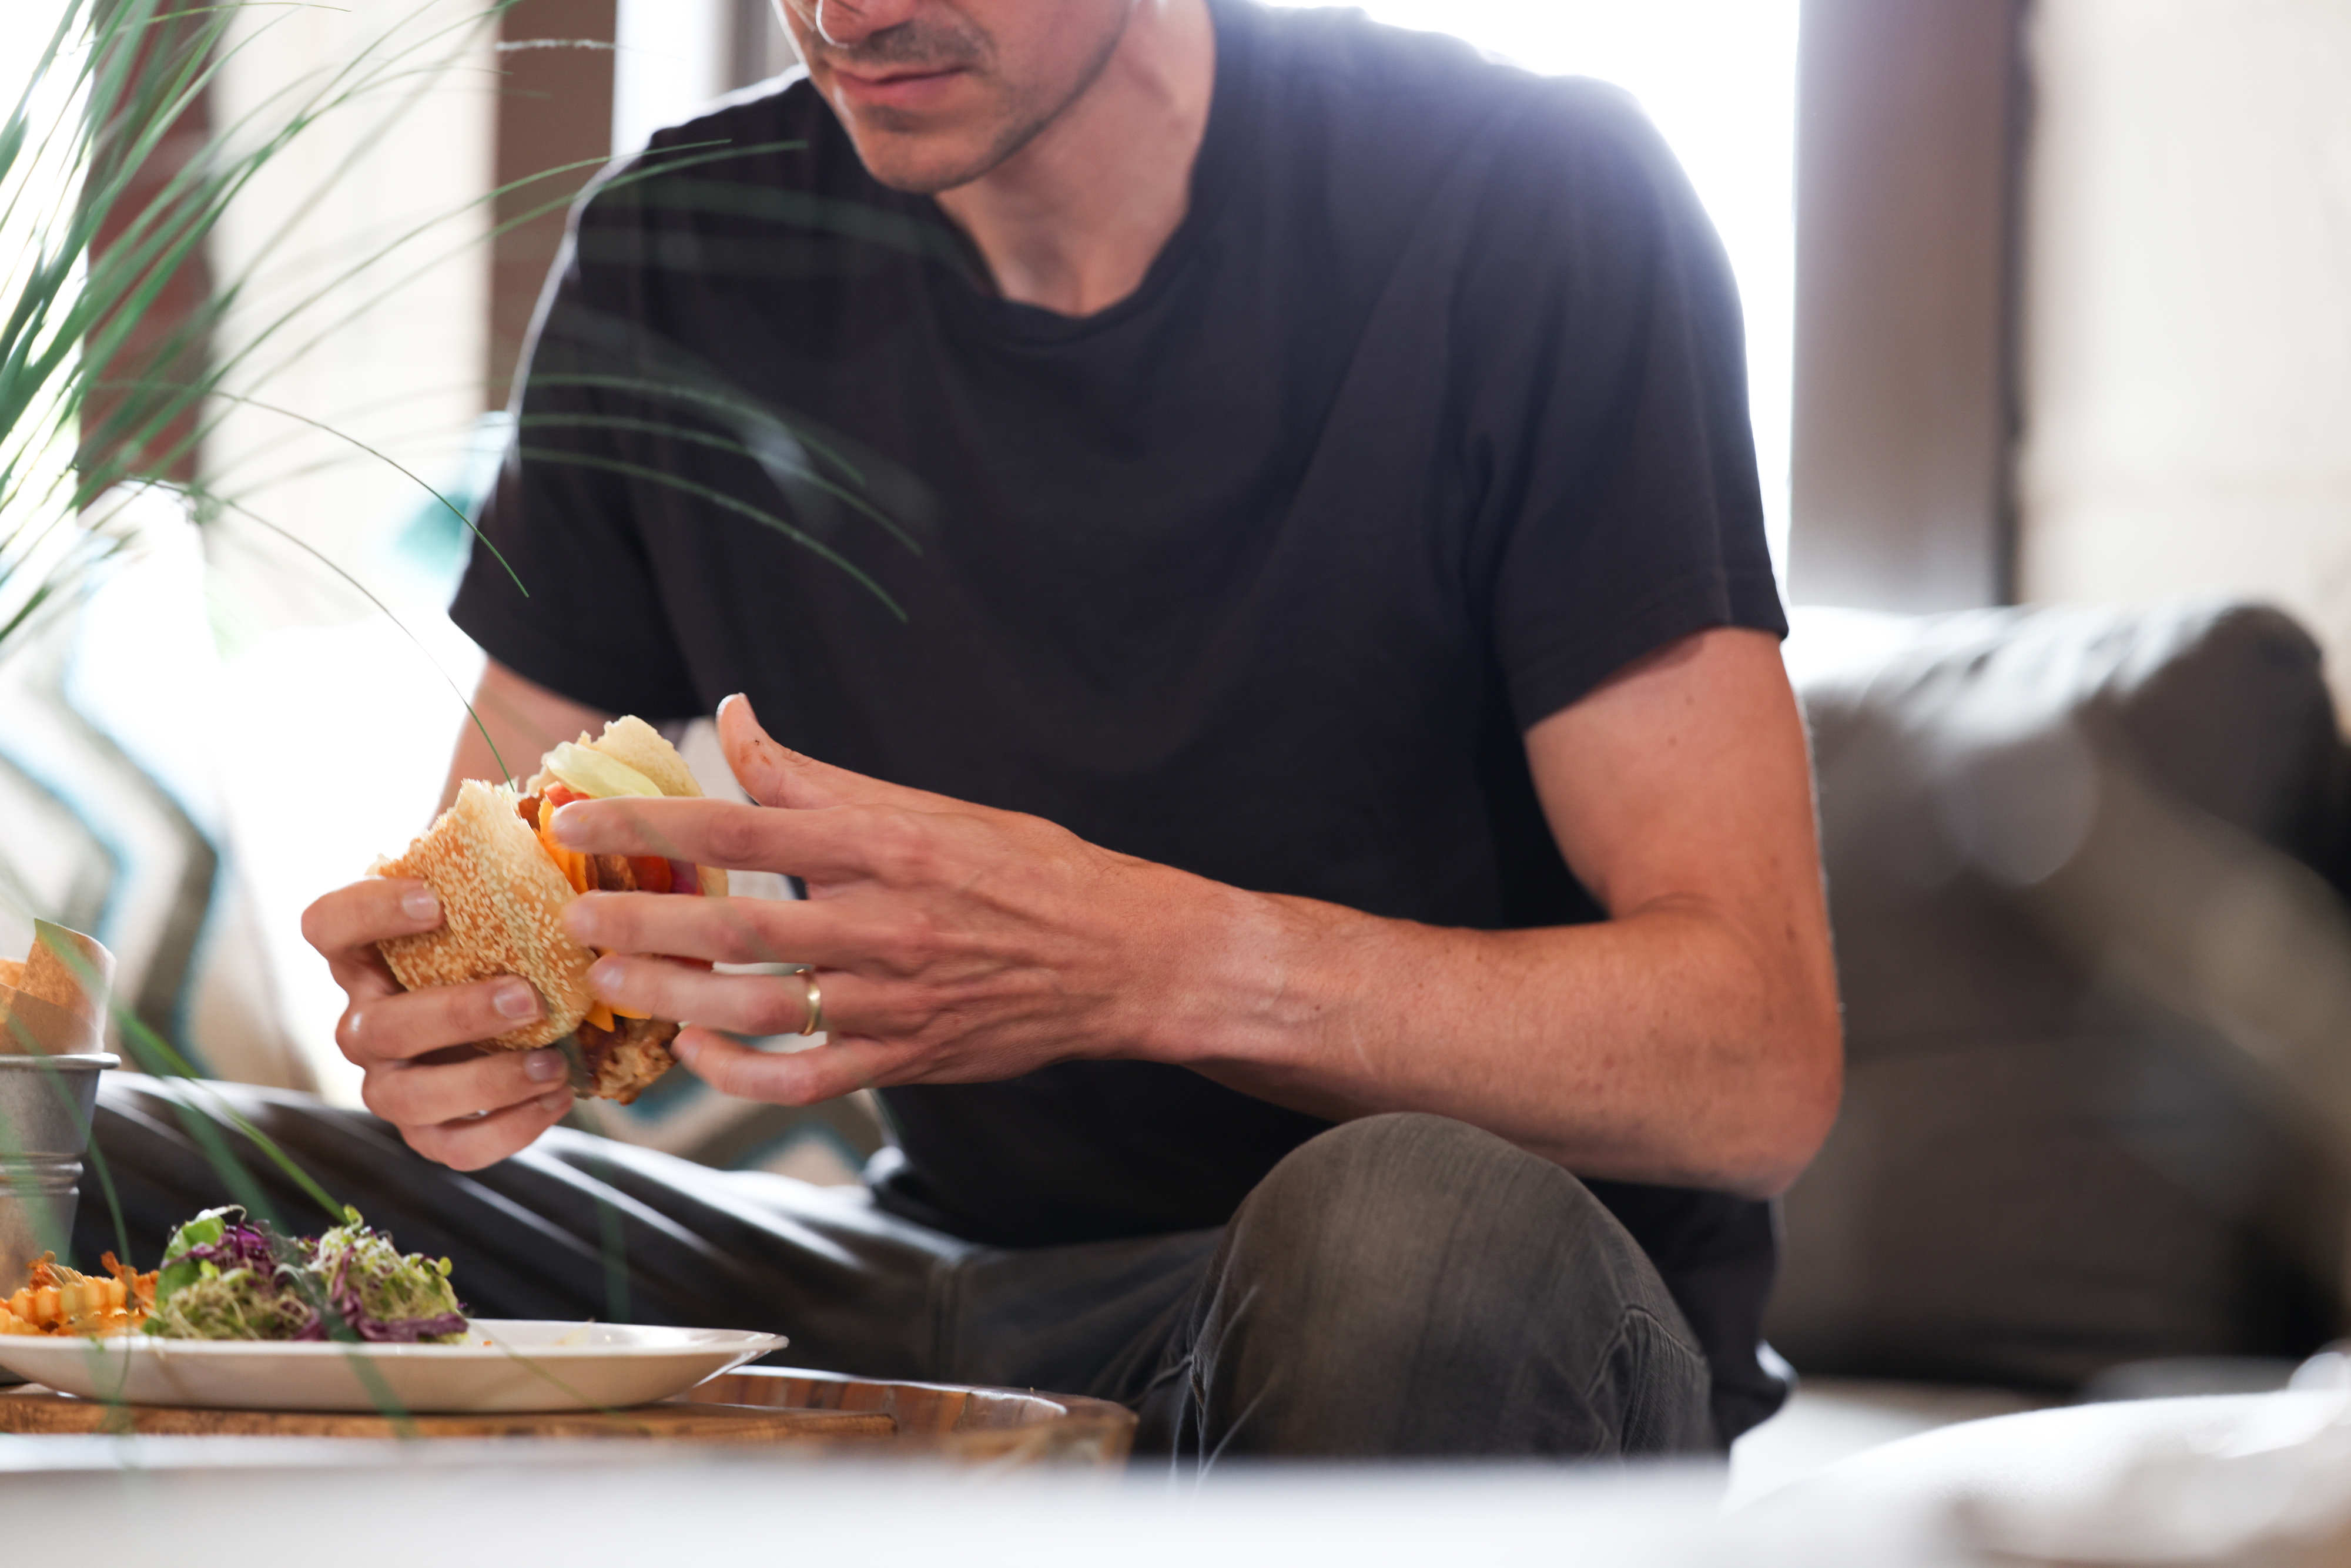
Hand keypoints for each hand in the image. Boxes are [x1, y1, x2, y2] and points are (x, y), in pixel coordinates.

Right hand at [300, 879, 575, 1168]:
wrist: (525, 998)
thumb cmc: (507, 930)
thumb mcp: (504, 886)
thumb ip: (513, 851)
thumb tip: (559, 806)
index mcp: (365, 953)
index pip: (325, 925)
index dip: (368, 911)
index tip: (436, 899)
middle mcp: (363, 1021)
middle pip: (375, 1028)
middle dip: (452, 1015)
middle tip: (527, 995)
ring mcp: (389, 1081)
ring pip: (405, 1097)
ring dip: (482, 1082)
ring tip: (553, 1063)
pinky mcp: (427, 1130)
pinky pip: (450, 1147)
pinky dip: (507, 1131)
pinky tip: (560, 1096)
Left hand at [550, 695, 1241, 1104]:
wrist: (1126, 957)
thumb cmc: (1029, 871)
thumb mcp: (931, 808)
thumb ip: (821, 776)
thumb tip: (735, 718)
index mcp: (891, 843)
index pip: (747, 824)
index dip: (651, 822)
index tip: (576, 818)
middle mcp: (890, 921)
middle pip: (736, 924)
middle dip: (638, 918)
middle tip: (572, 914)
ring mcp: (898, 997)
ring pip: (757, 1007)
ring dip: (670, 995)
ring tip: (610, 978)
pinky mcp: (907, 1057)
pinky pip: (803, 1077)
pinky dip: (739, 1070)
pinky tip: (694, 1045)